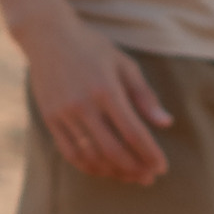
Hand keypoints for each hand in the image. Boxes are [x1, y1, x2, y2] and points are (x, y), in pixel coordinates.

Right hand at [23, 8, 173, 184]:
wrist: (47, 35)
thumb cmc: (92, 48)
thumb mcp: (124, 64)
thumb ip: (145, 96)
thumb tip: (166, 123)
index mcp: (106, 90)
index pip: (134, 133)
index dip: (150, 154)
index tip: (162, 168)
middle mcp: (83, 105)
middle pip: (113, 150)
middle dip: (135, 169)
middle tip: (149, 177)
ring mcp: (63, 113)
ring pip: (91, 156)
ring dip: (113, 172)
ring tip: (130, 177)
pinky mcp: (50, 118)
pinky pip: (70, 152)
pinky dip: (88, 166)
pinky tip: (103, 170)